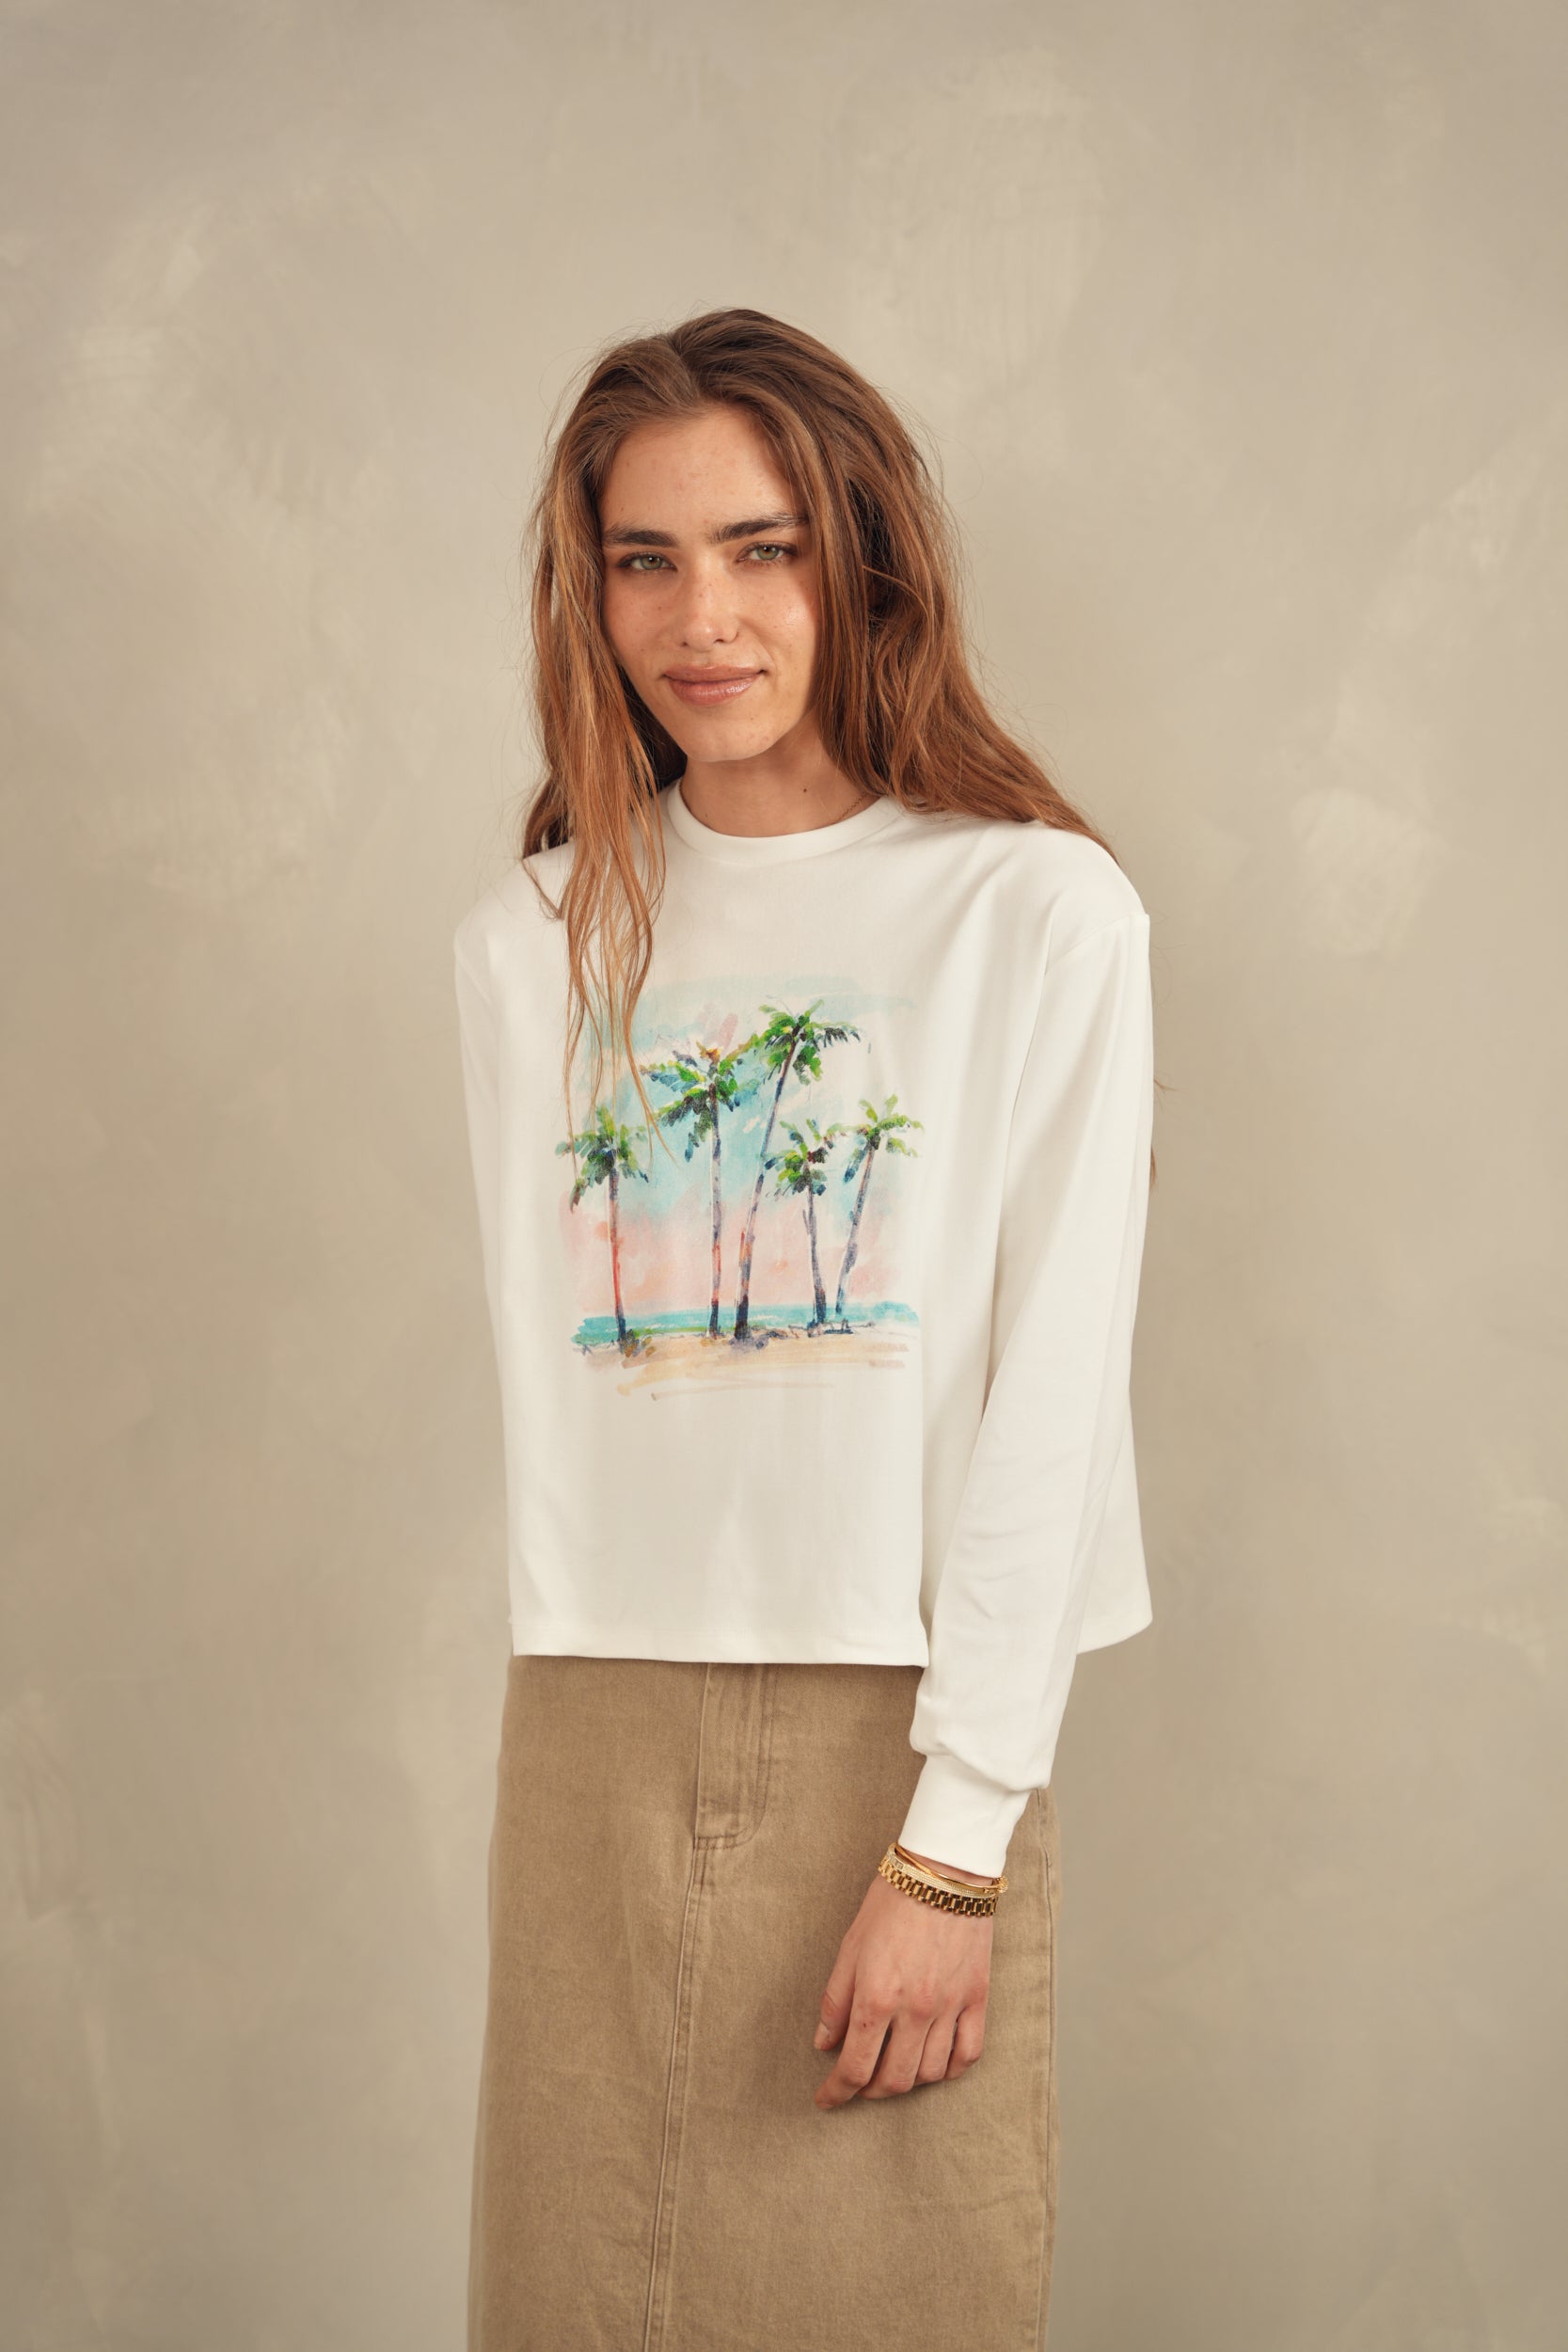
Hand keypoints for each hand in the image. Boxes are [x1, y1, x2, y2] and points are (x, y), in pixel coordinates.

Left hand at [811, 1849, 995, 2107]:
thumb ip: (836, 2000)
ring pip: (930, 2073)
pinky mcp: (977, 1998)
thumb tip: (825, 2043)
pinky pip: (968, 2053)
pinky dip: (950, 2069)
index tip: (826, 2099)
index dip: (836, 2091)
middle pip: (894, 2080)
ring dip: (908, 2081)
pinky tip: (935, 2065)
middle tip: (858, 2083)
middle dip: (869, 2091)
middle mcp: (915, 2010)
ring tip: (894, 2069)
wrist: (943, 1870)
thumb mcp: (850, 1947)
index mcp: (877, 1997)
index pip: (855, 2067)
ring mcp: (950, 2006)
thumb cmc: (891, 1902)